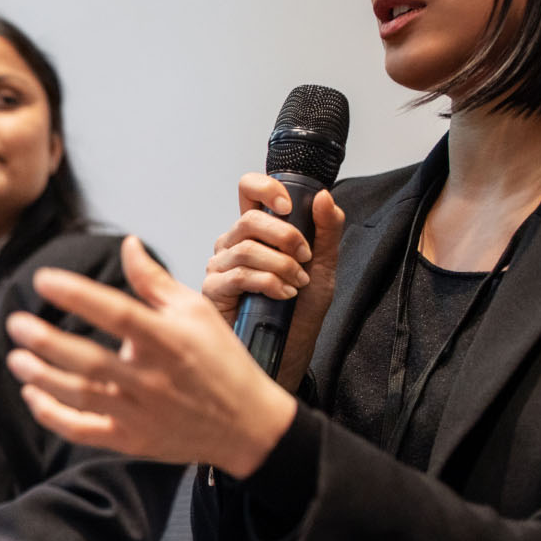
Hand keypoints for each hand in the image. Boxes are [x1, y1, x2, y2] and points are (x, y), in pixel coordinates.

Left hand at [6, 235, 297, 478]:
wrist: (247, 425)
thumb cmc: (221, 361)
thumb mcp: (196, 311)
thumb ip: (154, 281)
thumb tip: (126, 243)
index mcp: (168, 340)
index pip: (116, 313)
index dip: (77, 295)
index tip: (43, 279)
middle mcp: (151, 378)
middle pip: (89, 360)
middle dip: (46, 342)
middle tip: (16, 324)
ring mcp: (139, 413)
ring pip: (79, 396)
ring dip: (41, 377)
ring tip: (15, 358)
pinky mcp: (131, 440)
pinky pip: (82, 430)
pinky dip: (52, 415)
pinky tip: (32, 395)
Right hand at [202, 172, 344, 391]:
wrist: (288, 352)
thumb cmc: (299, 313)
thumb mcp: (323, 267)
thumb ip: (326, 231)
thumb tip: (324, 196)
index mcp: (256, 231)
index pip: (249, 190)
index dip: (266, 188)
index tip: (290, 206)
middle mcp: (233, 244)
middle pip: (249, 219)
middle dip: (286, 236)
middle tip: (306, 258)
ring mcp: (220, 267)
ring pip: (246, 248)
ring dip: (281, 265)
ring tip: (297, 284)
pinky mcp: (213, 291)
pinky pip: (239, 275)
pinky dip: (268, 282)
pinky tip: (283, 295)